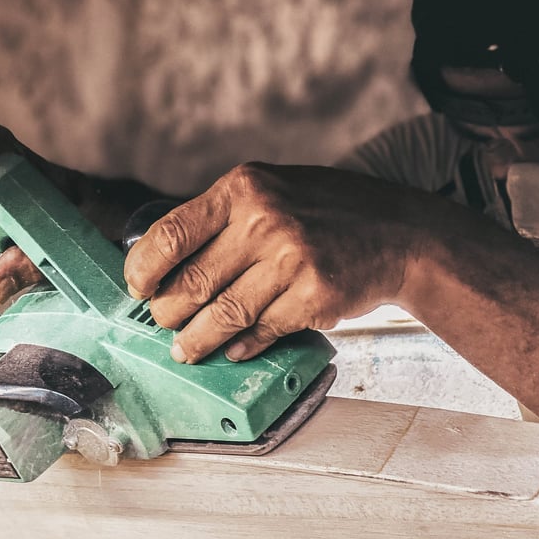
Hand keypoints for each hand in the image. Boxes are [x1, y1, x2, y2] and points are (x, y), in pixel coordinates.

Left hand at [124, 162, 421, 362]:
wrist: (400, 233)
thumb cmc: (326, 212)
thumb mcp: (271, 191)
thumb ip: (222, 218)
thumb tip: (164, 260)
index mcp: (244, 188)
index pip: (170, 233)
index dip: (144, 269)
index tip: (138, 288)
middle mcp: (265, 220)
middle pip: (191, 283)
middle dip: (167, 312)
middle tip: (163, 322)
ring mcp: (291, 260)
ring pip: (223, 316)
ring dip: (196, 341)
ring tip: (185, 349)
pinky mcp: (313, 296)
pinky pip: (261, 331)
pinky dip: (242, 345)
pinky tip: (234, 349)